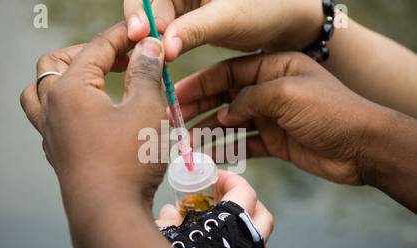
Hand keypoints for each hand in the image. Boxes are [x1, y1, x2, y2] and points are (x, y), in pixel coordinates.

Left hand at [20, 22, 167, 210]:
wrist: (109, 215)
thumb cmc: (128, 162)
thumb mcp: (146, 109)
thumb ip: (146, 73)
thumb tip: (148, 48)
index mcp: (69, 90)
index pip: (96, 47)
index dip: (123, 36)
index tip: (145, 33)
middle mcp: (52, 109)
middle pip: (55, 63)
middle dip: (87, 53)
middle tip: (118, 57)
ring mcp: (51, 133)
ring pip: (42, 92)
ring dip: (65, 78)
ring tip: (92, 80)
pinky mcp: (59, 153)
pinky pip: (51, 118)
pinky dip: (67, 106)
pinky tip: (94, 115)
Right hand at [124, 0, 323, 60]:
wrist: (288, 20)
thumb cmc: (266, 8)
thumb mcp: (229, 17)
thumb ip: (194, 29)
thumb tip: (165, 47)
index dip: (140, 9)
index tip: (141, 34)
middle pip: (149, 5)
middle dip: (144, 29)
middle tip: (143, 52)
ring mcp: (186, 4)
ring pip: (157, 22)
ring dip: (153, 41)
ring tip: (153, 61)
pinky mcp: (192, 21)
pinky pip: (170, 33)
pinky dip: (166, 47)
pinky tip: (164, 62)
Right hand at [156, 169, 273, 247]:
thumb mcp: (164, 237)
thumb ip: (168, 220)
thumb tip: (170, 211)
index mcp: (232, 225)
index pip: (245, 191)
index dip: (231, 179)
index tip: (214, 177)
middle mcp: (249, 242)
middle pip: (261, 211)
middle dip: (243, 199)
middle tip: (220, 196)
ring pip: (261, 235)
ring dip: (246, 222)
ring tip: (222, 221)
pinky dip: (244, 243)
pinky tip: (223, 245)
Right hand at [175, 51, 385, 185]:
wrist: (362, 148)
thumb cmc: (330, 112)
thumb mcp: (285, 94)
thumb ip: (249, 99)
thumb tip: (224, 114)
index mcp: (274, 67)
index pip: (228, 72)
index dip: (201, 83)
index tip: (177, 94)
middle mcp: (270, 91)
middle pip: (226, 98)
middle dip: (199, 108)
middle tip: (174, 121)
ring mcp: (272, 117)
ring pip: (232, 123)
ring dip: (209, 132)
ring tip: (186, 143)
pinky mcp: (276, 141)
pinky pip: (245, 144)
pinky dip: (228, 150)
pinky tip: (209, 156)